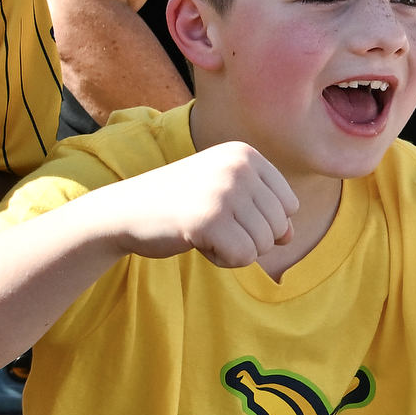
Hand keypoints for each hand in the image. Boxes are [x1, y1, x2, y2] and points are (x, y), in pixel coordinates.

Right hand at [100, 139, 297, 269]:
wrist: (125, 210)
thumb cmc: (178, 203)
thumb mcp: (225, 194)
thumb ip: (263, 211)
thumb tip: (290, 237)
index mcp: (245, 153)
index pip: (289, 204)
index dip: (260, 221)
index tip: (222, 210)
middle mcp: (238, 167)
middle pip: (279, 226)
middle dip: (247, 237)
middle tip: (209, 223)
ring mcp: (224, 192)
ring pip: (263, 244)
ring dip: (234, 249)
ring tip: (202, 230)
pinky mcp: (209, 220)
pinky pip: (244, 258)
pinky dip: (223, 260)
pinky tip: (197, 242)